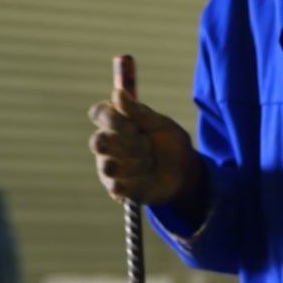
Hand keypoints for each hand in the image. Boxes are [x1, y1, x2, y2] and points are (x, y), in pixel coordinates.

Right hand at [87, 90, 204, 207]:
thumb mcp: (160, 125)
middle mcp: (106, 145)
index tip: (135, 125)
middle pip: (98, 141)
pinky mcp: (115, 190)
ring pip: (108, 165)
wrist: (184, 173)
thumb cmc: (169, 144)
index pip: (99, 113)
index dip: (113, 118)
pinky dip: (137, 181)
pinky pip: (117, 186)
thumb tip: (117, 93)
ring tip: (150, 163)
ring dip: (135, 164)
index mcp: (115, 123)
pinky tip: (148, 178)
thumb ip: (139, 112)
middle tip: (146, 144)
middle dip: (126, 143)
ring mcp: (107, 168)